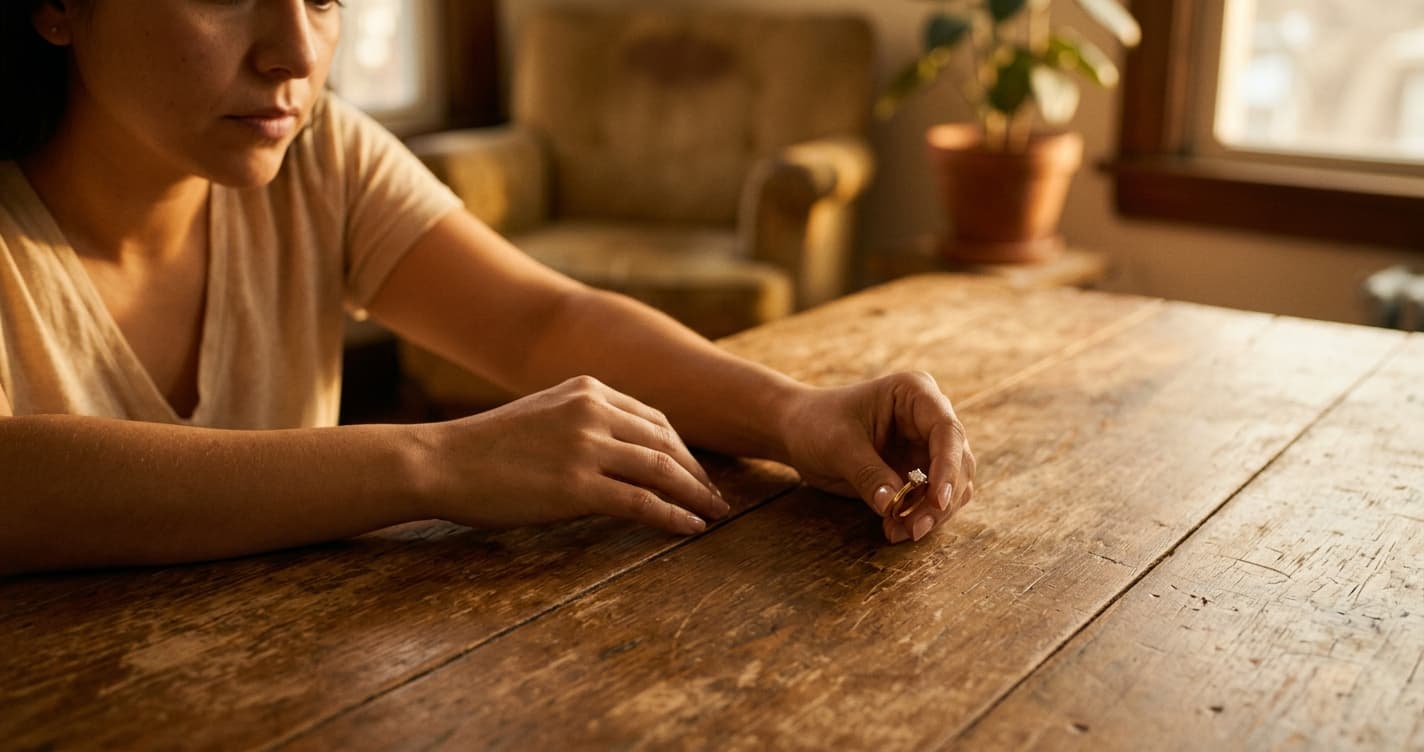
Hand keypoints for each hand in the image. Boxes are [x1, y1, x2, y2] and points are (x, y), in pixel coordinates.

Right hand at [416, 376, 729, 534]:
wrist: (441, 462)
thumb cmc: (486, 448)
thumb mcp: (543, 414)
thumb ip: (582, 420)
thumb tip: (622, 449)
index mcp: (587, 389)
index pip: (654, 419)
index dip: (683, 450)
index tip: (696, 474)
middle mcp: (593, 411)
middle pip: (666, 443)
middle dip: (697, 474)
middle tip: (716, 498)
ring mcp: (586, 447)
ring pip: (662, 471)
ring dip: (695, 496)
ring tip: (714, 515)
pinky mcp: (577, 486)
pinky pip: (641, 502)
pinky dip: (673, 516)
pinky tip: (690, 528)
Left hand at [778, 372, 975, 542]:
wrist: (798, 432)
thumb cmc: (816, 424)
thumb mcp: (839, 446)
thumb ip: (868, 474)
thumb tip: (892, 506)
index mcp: (915, 394)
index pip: (947, 430)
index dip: (948, 467)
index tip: (938, 501)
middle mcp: (929, 418)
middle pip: (957, 462)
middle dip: (940, 500)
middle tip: (913, 528)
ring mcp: (927, 446)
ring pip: (952, 486)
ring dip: (932, 514)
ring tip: (898, 531)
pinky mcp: (919, 472)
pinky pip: (933, 500)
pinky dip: (920, 517)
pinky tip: (895, 529)